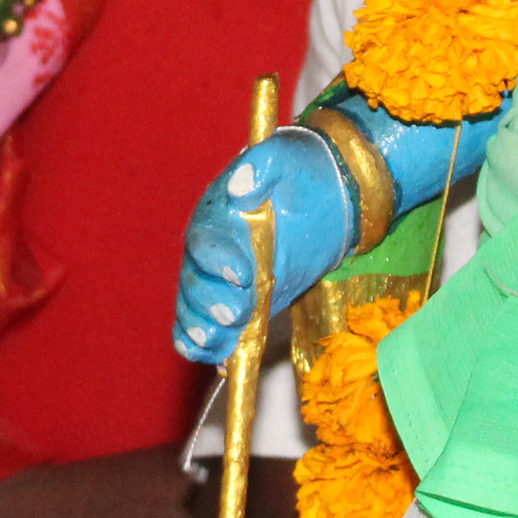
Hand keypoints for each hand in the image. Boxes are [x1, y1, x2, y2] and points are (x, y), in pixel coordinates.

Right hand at [173, 128, 354, 365]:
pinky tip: (219, 358)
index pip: (206, 240)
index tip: (241, 273)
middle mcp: (211, 251)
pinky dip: (209, 347)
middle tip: (234, 312)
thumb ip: (262, 165)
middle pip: (195, 281)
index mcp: (216, 215)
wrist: (323, 196)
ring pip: (194, 310)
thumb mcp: (286, 159)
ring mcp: (220, 281)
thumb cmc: (301, 173)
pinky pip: (210, 331)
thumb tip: (241, 185)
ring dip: (201, 329)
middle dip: (210, 300)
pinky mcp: (237, 305)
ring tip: (216, 342)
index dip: (217, 259)